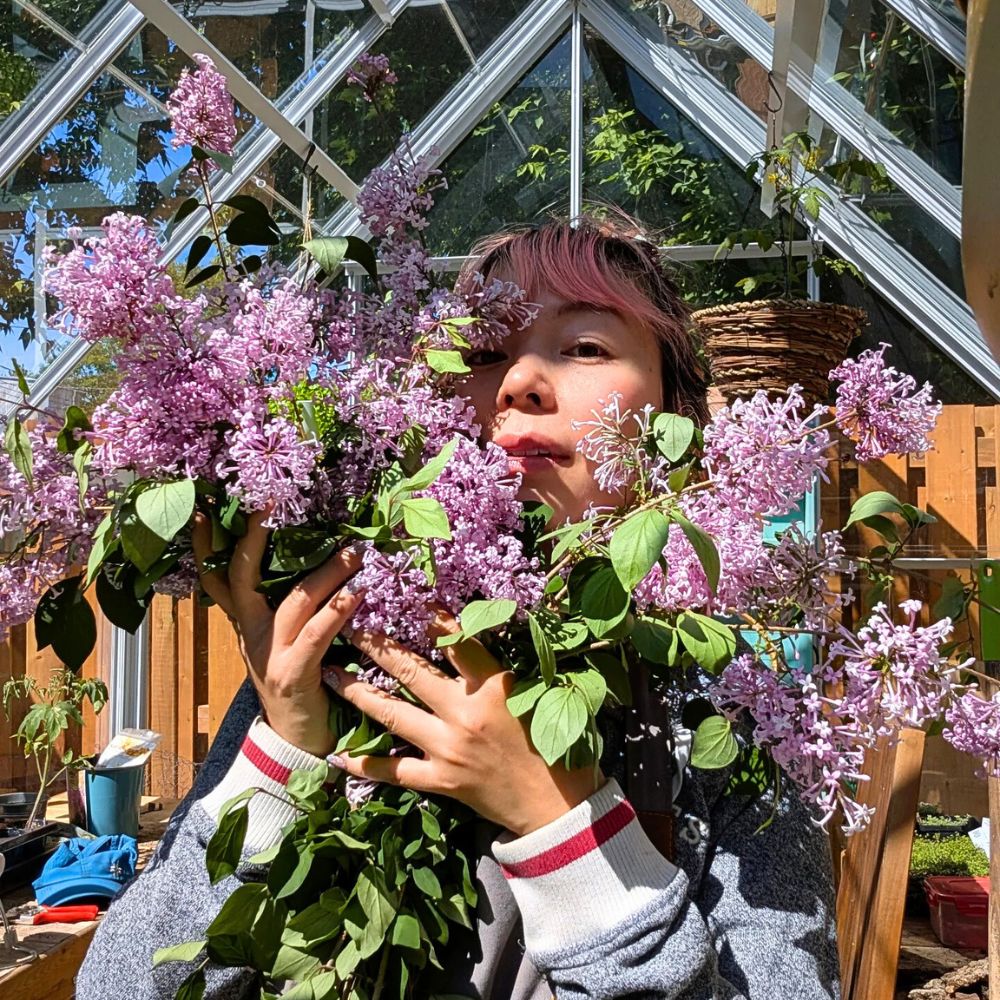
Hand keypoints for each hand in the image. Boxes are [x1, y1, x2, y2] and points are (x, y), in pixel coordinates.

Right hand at [191, 510, 361, 756]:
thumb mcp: (284, 641)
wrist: (296, 743)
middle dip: (250, 541)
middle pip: (240, 580)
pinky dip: (336, 612)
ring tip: (353, 552)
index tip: (204, 511)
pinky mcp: (292, 676)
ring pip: (292, 603)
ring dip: (325, 574)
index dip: (207, 546)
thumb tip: (317, 557)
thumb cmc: (301, 683)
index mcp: (247, 623)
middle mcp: (251, 635)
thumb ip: (291, 606)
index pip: (218, 578)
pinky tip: (356, 594)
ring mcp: (269, 656)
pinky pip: (314, 636)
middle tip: (267, 505)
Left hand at [325, 613, 602, 836]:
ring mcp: (448, 749)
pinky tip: (339, 752)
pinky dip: (365, 763)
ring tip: (331, 672)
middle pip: (411, 672)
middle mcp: (464, 714)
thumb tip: (463, 636)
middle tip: (349, 625)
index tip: (406, 596)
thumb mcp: (531, 694)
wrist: (555, 804)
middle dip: (377, 646)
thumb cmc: (550, 743)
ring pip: (392, 714)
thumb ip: (496, 669)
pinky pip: (394, 771)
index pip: (456, 640)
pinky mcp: (441, 781)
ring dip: (358, 692)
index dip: (430, 616)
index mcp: (493, 687)